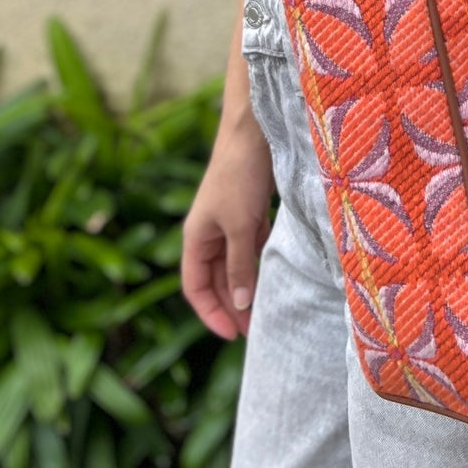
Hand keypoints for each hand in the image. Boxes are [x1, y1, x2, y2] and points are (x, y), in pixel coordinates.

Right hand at [181, 116, 274, 338]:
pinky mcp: (248, 212)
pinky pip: (249, 247)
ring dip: (246, 287)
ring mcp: (229, 222)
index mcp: (196, 238)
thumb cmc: (240, 177)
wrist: (254, 132)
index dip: (210, 313)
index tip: (232, 335)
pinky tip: (271, 276)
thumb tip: (240, 305)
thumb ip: (240, 266)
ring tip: (263, 311)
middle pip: (216, 280)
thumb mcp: (240, 226)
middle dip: (231, 305)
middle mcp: (209, 233)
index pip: (196, 287)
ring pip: (234, 265)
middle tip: (253, 330)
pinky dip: (257, 263)